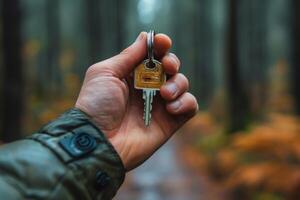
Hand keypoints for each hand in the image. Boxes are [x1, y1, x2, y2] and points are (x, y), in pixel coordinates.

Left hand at [75, 32, 197, 169]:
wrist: (99, 140)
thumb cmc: (97, 105)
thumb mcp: (106, 73)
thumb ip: (128, 55)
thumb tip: (145, 37)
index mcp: (132, 74)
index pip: (153, 56)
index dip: (161, 46)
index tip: (163, 43)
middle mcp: (148, 87)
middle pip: (171, 67)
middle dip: (172, 62)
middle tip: (167, 67)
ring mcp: (160, 104)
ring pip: (182, 84)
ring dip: (178, 84)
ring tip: (164, 94)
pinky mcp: (170, 121)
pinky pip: (190, 106)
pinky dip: (186, 102)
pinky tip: (170, 108)